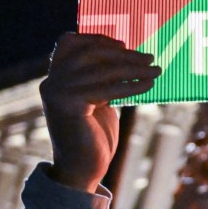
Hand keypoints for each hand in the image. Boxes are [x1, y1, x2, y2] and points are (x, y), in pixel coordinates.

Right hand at [39, 33, 159, 191]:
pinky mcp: (69, 106)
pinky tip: (148, 86)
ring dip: (134, 68)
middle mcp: (51, 83)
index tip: (124, 43)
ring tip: (156, 70)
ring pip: (102, 71)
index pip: (69, 43)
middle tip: (150, 58)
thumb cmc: (94, 135)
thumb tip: (129, 55)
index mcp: (54, 78)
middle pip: (90, 54)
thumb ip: (101, 78)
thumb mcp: (97, 99)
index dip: (97, 38)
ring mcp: (57, 94)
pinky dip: (131, 85)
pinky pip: (107, 88)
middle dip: (123, 54)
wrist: (82, 170)